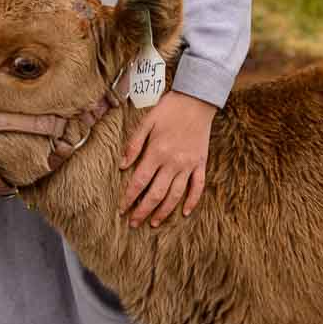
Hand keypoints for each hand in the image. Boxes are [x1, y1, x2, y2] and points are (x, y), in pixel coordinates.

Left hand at [119, 90, 216, 228]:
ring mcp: (189, 164)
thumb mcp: (146, 121)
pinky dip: (192, 201)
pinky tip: (185, 213)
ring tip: (153, 223)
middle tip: (133, 223)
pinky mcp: (201, 163)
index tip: (122, 210)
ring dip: (164, 212)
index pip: (139, 182)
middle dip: (143, 211)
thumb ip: (133, 144)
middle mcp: (173, 162)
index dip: (129, 198)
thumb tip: (122, 166)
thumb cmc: (169, 109)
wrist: (196, 100)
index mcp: (157, 152)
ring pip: (176, 195)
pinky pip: (198, 187)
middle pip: (156, 194)